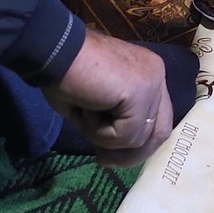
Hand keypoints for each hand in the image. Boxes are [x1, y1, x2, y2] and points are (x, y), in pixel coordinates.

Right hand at [46, 29, 174, 165]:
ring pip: (139, 137)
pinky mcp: (141, 92)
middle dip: (130, 154)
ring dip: (106, 137)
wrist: (54, 52)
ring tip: (85, 113)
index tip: (107, 156)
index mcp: (148, 74)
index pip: (157, 119)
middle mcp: (157, 74)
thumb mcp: (96, 106)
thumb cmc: (66, 74)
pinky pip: (126, 135)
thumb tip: (115, 155)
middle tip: (103, 160)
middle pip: (159, 132)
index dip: (135, 144)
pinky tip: (87, 108)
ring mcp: (152, 82)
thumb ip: (115, 122)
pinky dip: (101, 132)